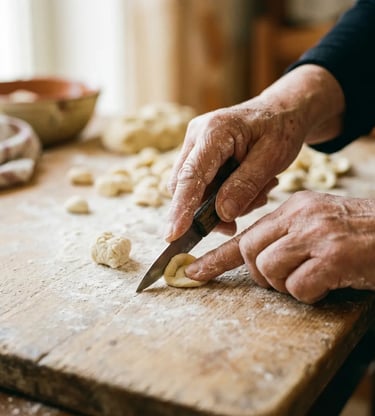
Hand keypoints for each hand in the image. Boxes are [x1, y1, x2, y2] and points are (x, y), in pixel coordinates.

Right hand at [165, 65, 344, 242]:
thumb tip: (222, 214)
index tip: (173, 235)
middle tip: (233, 225)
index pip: (191, 175)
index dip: (181, 207)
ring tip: (257, 194)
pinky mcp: (199, 154)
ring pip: (193, 189)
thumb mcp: (273, 157)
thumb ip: (246, 185)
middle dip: (205, 211)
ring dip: (219, 204)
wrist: (281, 111)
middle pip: (183, 185)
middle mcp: (197, 136)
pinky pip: (202, 185)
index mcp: (214, 130)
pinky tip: (248, 190)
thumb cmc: (281, 129)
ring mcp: (195, 145)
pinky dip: (222, 196)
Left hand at [185, 191, 374, 303]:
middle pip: (249, 251)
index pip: (246, 233)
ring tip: (314, 279)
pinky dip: (309, 295)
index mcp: (294, 208)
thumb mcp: (319, 224)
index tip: (193, 271)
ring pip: (269, 269)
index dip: (216, 256)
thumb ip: (287, 236)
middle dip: (260, 274)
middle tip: (287, 278)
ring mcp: (317, 235)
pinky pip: (299, 287)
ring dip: (287, 285)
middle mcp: (301, 216)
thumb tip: (256, 259)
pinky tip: (329, 285)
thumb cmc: (360, 235)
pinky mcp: (334, 257)